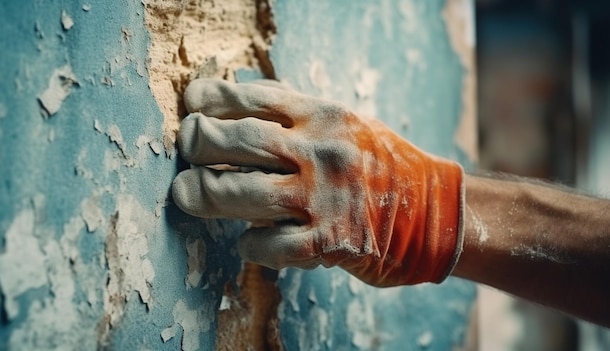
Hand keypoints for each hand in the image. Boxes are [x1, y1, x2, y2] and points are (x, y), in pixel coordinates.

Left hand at [172, 79, 463, 285]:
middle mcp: (321, 152)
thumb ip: (299, 116)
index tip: (191, 102)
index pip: (256, 98)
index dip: (214, 98)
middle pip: (242, 142)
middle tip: (185, 146)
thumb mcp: (347, 124)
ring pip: (245, 193)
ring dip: (206, 194)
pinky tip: (244, 242)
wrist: (436, 210)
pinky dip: (249, 244)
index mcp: (325, 117)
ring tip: (185, 193)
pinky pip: (272, 245)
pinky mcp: (329, 242)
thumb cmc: (384, 164)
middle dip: (201, 142)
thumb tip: (240, 110)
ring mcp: (324, 198)